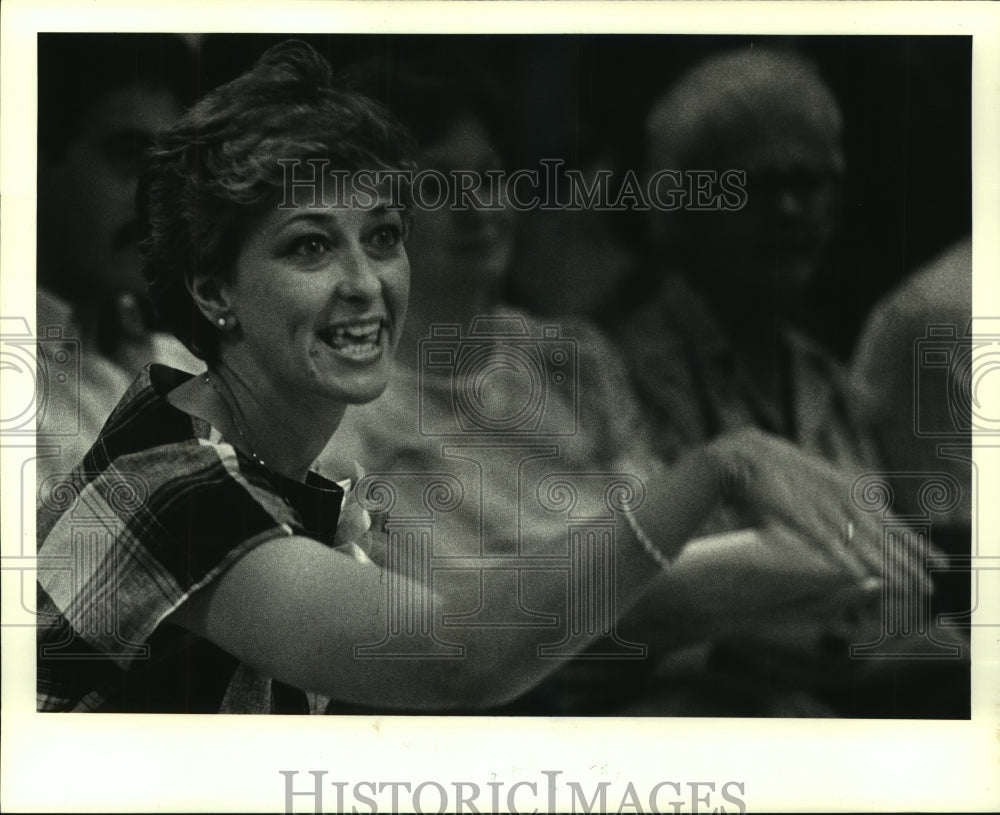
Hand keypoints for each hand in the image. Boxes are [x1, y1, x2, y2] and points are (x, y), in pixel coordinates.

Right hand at [706, 428, 923, 589]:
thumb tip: (849, 525)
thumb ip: (837, 503)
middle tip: (931, 586)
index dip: (915, 543)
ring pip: (862, 542)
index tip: (938, 561)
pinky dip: (843, 557)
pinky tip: (859, 574)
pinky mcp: (801, 516)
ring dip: (886, 566)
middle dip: (909, 562)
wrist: (750, 455)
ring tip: (907, 587)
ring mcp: (824, 508)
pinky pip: (827, 541)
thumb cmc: (781, 476)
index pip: (890, 522)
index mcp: (850, 491)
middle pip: (883, 536)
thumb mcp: (816, 488)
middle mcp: (844, 499)